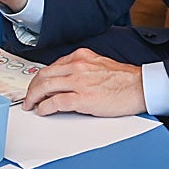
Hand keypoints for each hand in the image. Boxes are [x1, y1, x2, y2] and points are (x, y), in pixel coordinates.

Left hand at [21, 48, 145, 116]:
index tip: (35, 85)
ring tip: (30, 105)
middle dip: (32, 88)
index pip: (52, 66)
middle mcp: (76, 66)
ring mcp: (78, 82)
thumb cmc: (123, 79)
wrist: (140, 87)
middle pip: (44, 75)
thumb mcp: (98, 64)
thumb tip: (66, 79)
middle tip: (28, 97)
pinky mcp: (82, 98)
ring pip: (45, 87)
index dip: (40, 78)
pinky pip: (55, 102)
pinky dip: (44, 107)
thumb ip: (81, 68)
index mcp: (80, 57)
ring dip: (33, 97)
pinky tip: (42, 111)